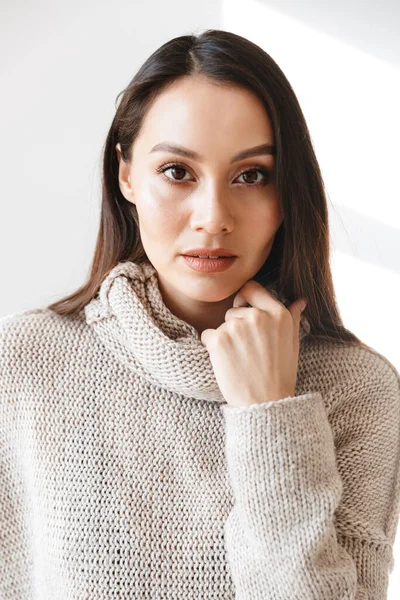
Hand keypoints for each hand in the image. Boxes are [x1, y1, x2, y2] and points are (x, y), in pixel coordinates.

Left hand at [200, 280, 306, 407]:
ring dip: (226, 337)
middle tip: (248, 350)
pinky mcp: (218, 340)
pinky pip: (208, 335)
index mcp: (277, 313)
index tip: (244, 311)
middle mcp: (257, 316)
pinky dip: (213, 348)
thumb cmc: (280, 374)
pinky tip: (227, 363)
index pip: (252, 288)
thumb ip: (293, 318)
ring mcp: (236, 327)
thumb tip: (299, 301)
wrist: (265, 403)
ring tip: (240, 358)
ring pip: (222, 323)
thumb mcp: (292, 343)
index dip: (245, 299)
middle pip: (234, 309)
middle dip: (236, 325)